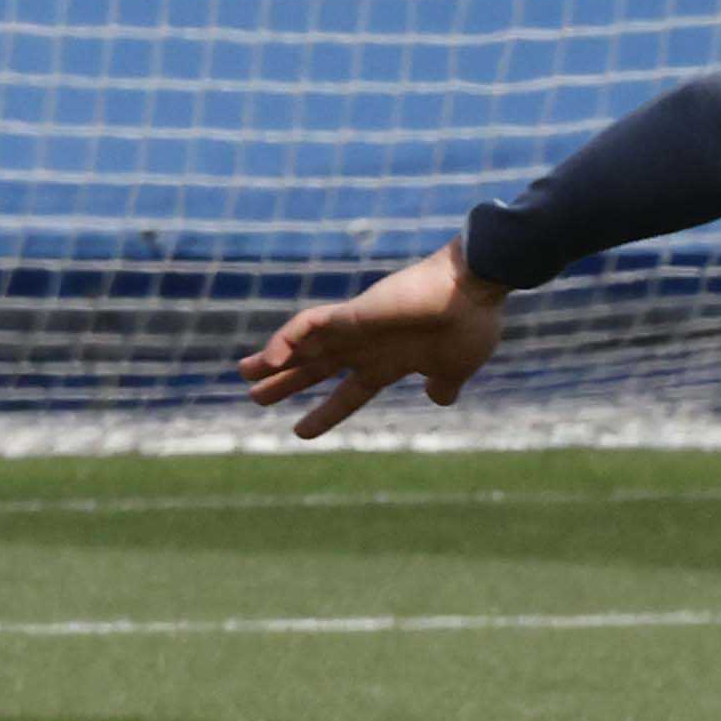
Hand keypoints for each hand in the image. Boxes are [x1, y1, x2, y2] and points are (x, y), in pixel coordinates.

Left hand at [238, 241, 504, 439]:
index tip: (300, 431)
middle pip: (315, 367)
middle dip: (285, 381)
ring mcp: (357, 327)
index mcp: (389, 363)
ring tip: (243, 372)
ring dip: (272, 358)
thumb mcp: (456, 367)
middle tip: (255, 396)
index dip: (325, 412)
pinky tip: (270, 355)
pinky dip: (286, 337)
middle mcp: (366, 346)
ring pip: (303, 344)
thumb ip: (443, 383)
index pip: (349, 392)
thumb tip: (441, 398)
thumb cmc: (471, 325)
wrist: (477, 288)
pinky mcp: (352, 312)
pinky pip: (307, 324)